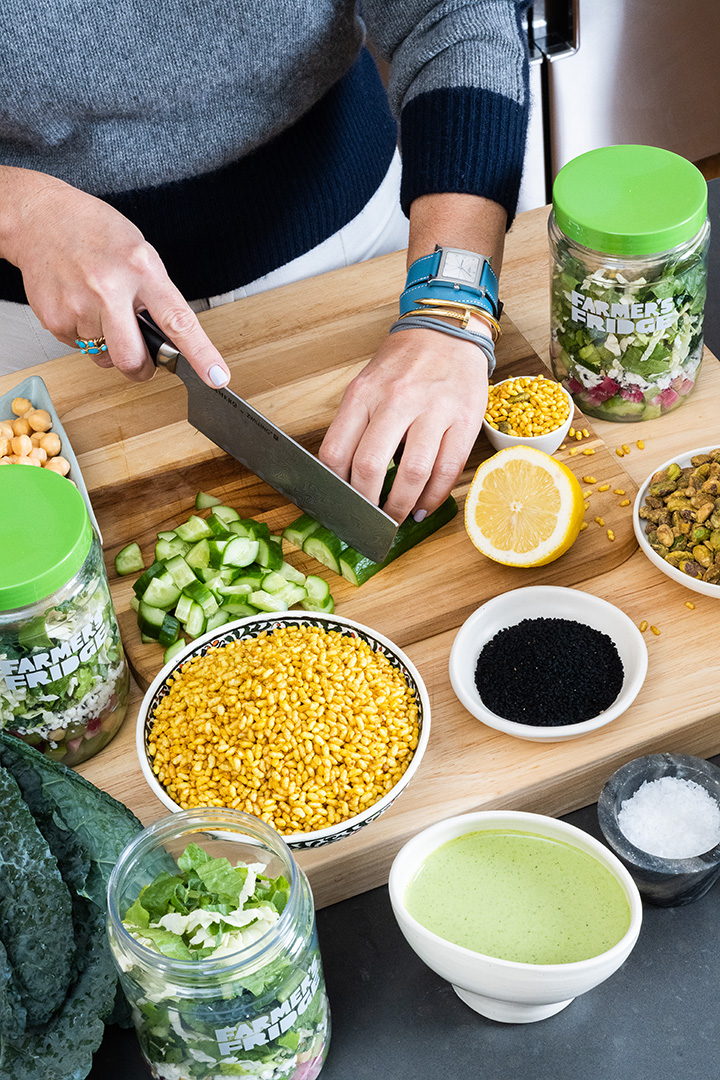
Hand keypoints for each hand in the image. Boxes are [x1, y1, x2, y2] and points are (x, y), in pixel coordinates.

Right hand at [3, 169, 228, 386]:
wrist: (40, 218)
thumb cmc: (95, 233)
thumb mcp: (140, 253)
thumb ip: (156, 295)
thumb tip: (171, 341)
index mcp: (142, 269)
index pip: (179, 321)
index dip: (201, 355)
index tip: (217, 378)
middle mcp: (110, 289)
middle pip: (133, 359)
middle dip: (141, 369)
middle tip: (141, 361)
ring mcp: (79, 306)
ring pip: (104, 356)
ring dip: (107, 345)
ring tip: (98, 308)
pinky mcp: (55, 319)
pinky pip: (79, 348)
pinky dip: (84, 335)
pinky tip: (79, 305)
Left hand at [318, 327, 488, 523]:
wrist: (447, 332)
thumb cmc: (403, 365)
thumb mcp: (366, 385)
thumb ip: (354, 425)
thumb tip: (343, 478)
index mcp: (363, 394)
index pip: (336, 452)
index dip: (334, 488)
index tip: (338, 505)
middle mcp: (395, 400)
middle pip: (370, 467)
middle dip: (367, 506)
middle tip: (368, 522)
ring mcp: (433, 410)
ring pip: (412, 473)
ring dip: (401, 507)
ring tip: (396, 520)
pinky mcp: (465, 419)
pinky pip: (447, 469)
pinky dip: (434, 497)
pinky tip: (423, 507)